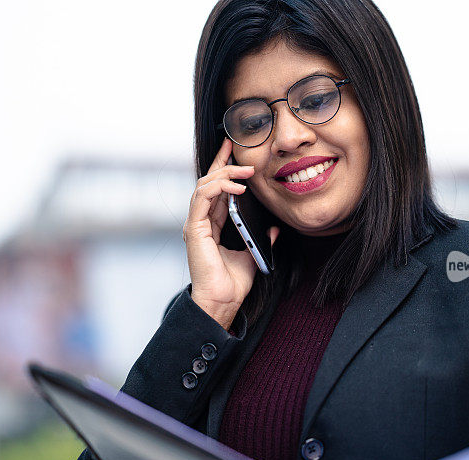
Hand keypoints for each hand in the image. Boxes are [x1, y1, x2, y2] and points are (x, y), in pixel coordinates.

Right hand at [183, 138, 279, 329]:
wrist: (223, 301)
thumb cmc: (234, 283)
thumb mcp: (253, 254)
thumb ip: (260, 238)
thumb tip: (274, 227)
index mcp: (211, 225)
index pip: (216, 189)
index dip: (223, 167)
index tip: (234, 149)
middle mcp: (200, 221)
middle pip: (208, 181)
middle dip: (223, 163)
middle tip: (240, 151)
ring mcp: (195, 224)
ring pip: (204, 185)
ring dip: (225, 174)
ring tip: (245, 171)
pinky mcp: (194, 228)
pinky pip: (203, 198)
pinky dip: (219, 188)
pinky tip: (237, 188)